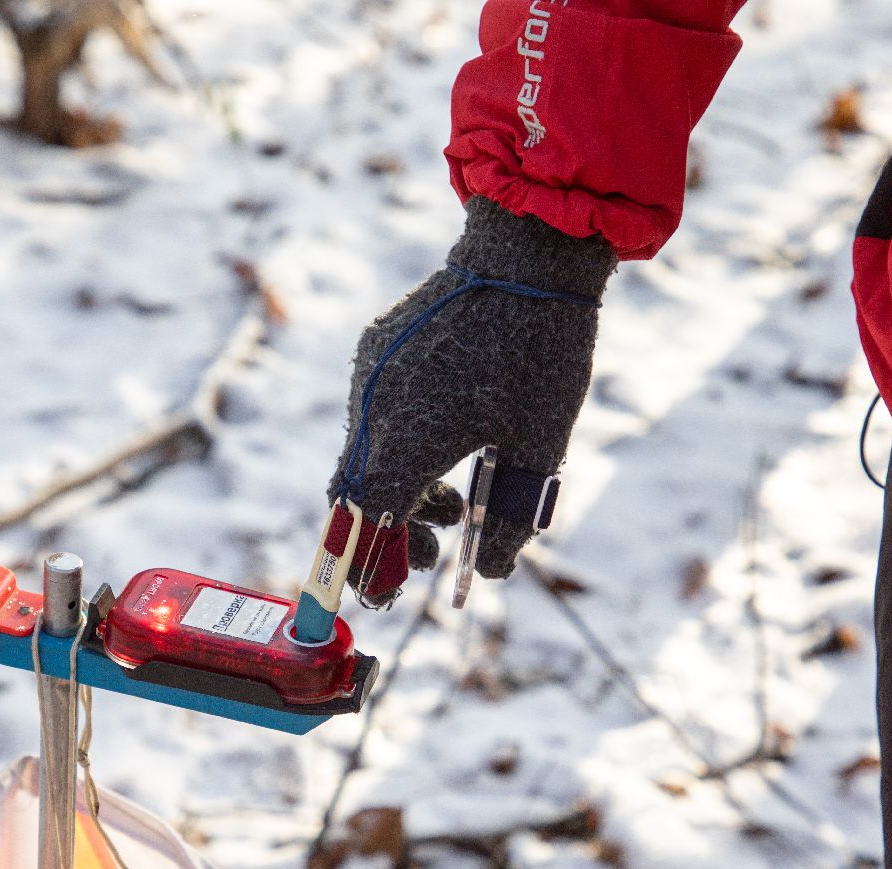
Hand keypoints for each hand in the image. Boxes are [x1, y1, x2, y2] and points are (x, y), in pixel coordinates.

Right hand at [328, 196, 616, 604]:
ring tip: (451, 499)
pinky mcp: (375, 351)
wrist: (524, 253)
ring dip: (397, 489)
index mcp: (405, 443)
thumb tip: (490, 572)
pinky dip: (397, 446)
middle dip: (387, 534)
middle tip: (433, 551)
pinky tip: (446, 439)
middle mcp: (372, 412)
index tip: (392, 593)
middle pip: (353, 496)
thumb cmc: (538, 352)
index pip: (363, 526)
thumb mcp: (537, 448)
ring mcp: (368, 378)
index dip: (371, 567)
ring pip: (362, 455)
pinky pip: (371, 416)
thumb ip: (510, 517)